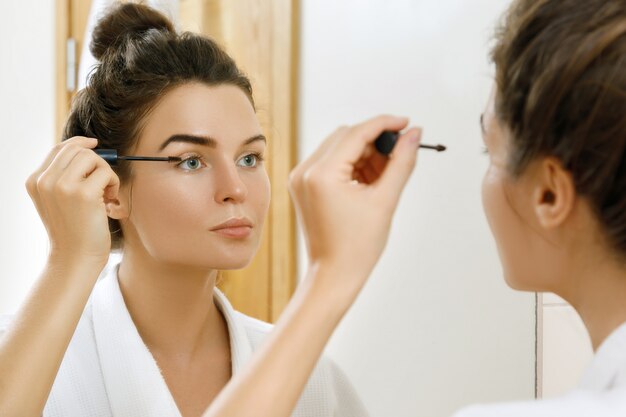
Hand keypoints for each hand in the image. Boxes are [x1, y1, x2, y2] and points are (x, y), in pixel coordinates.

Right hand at [25, 137, 119, 265]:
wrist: (74, 258)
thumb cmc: (74, 231)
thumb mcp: (58, 201)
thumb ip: (64, 177)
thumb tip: (87, 147)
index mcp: (35, 181)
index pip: (59, 149)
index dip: (80, 143)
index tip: (95, 144)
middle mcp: (44, 181)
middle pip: (78, 149)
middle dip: (97, 163)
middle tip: (102, 184)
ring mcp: (61, 186)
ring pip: (92, 157)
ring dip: (106, 173)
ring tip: (105, 194)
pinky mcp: (82, 193)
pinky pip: (105, 172)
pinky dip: (113, 184)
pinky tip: (108, 202)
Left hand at [289, 115, 421, 294]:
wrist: (334, 275)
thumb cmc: (359, 246)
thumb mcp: (385, 200)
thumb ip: (402, 162)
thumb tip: (415, 133)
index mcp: (321, 174)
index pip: (356, 133)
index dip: (385, 124)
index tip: (408, 123)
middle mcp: (305, 171)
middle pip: (346, 136)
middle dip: (375, 141)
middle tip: (400, 153)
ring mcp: (301, 178)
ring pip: (339, 147)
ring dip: (365, 153)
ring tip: (385, 176)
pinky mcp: (303, 185)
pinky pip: (331, 161)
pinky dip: (353, 165)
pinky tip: (370, 182)